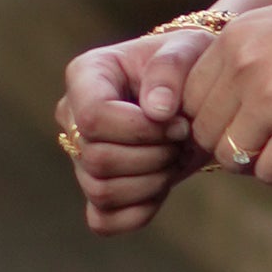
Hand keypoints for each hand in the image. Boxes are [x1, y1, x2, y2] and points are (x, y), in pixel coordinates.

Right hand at [55, 33, 207, 236]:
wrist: (199, 93)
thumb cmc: (190, 64)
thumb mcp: (187, 50)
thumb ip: (170, 69)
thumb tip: (156, 111)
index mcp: (85, 75)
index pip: (93, 118)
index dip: (140, 130)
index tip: (178, 123)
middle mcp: (72, 117)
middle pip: (97, 160)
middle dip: (152, 158)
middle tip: (181, 141)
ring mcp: (80, 156)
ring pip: (101, 192)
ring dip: (151, 184)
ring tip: (175, 158)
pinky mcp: (97, 188)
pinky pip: (103, 221)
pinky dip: (137, 214)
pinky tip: (162, 190)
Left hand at [183, 0, 271, 191]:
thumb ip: (237, 63)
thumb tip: (205, 123)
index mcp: (233, 38)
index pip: (187, 99)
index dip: (211, 118)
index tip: (238, 121)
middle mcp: (243, 65)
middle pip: (205, 132)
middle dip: (231, 142)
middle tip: (265, 137)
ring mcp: (270, 95)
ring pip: (231, 157)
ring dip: (257, 159)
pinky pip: (268, 171)